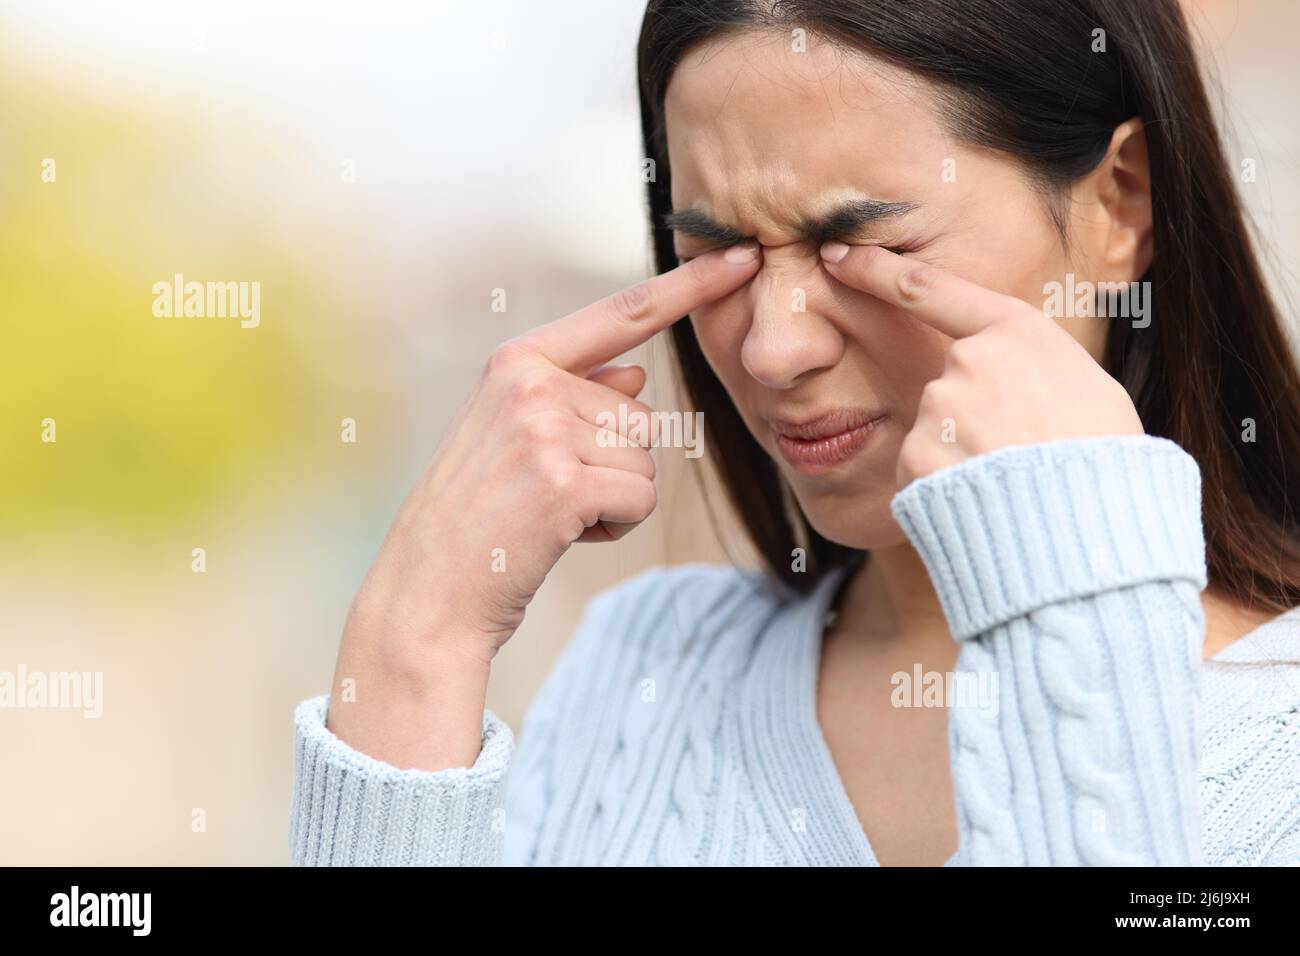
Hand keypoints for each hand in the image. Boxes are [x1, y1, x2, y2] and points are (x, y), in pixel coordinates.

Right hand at [351, 241, 762, 660]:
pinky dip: (614, 528)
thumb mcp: (513, 436)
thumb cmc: (475, 516)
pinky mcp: (564, 483)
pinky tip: (559, 536)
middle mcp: (532, 382)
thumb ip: (575, 397)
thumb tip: (638, 374)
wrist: (427, 590)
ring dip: (613, 501)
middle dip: (612, 467)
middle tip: (544, 494)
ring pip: (646, 463)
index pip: (623, 313)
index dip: (690, 285)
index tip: (743, 254)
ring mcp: (546, 429)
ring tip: (546, 515)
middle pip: (643, 417)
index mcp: (518, 360)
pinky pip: (640, 500)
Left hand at [819, 243, 1143, 487]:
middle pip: (946, 387)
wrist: (1094, 526)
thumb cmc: (1105, 461)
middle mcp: (970, 358)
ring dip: (959, 459)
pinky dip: (941, 490)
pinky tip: (982, 504)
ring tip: (1009, 485)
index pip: (929, 290)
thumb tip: (1017, 387)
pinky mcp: (917, 453)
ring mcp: (940, 405)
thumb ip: (1032, 372)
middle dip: (971, 423)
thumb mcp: (1089, 390)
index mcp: (1017, 331)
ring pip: (934, 433)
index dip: (876, 270)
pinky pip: (920, 473)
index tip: (838, 254)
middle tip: (1018, 458)